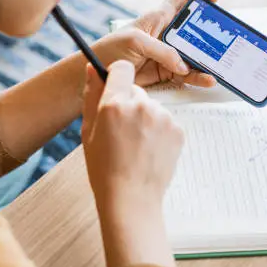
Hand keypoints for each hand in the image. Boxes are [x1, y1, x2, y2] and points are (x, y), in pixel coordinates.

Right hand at [81, 60, 183, 266]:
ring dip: (145, 120)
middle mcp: (142, 105)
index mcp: (115, 104)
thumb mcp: (88, 131)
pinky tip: (149, 151)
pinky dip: (159, 133)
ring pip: (152, 108)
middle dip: (129, 104)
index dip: (117, 76)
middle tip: (121, 132)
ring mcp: (163, 118)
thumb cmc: (104, 168)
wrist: (131, 198)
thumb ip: (92, 96)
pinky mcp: (178, 130)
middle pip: (136, 91)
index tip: (115, 88)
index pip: (121, 68)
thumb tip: (92, 68)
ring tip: (136, 146)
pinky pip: (166, 122)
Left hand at [91, 0, 218, 87]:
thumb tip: (183, 65)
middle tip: (223, 41)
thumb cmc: (110, 50)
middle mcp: (166, 34)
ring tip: (217, 67)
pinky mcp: (166, 72)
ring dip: (206, 61)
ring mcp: (168, 54)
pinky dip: (198, 77)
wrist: (96, 75)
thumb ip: (162, 51)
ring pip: (194, 55)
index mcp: (158, 17)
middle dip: (210, 33)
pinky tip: (206, 79)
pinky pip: (187, 74)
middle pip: (195, 30)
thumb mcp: (135, 42)